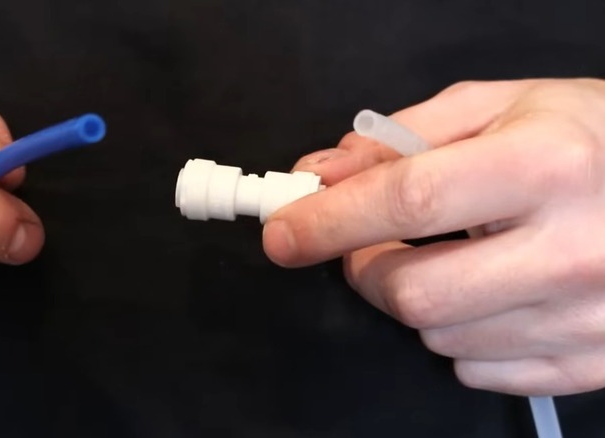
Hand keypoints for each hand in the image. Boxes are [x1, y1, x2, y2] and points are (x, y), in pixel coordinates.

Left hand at [263, 78, 604, 395]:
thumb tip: (324, 174)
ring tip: (455, 258)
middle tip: (372, 244)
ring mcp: (587, 317)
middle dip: (364, 270)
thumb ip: (404, 137)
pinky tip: (490, 294)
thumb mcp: (504, 107)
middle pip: (412, 292)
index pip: (407, 200)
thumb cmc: (593, 140)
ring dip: (417, 299)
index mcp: (545, 166)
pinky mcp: (593, 362)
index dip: (328, 219)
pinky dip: (460, 334)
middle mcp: (571, 249)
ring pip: (439, 337)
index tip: (284, 231)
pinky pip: (480, 370)